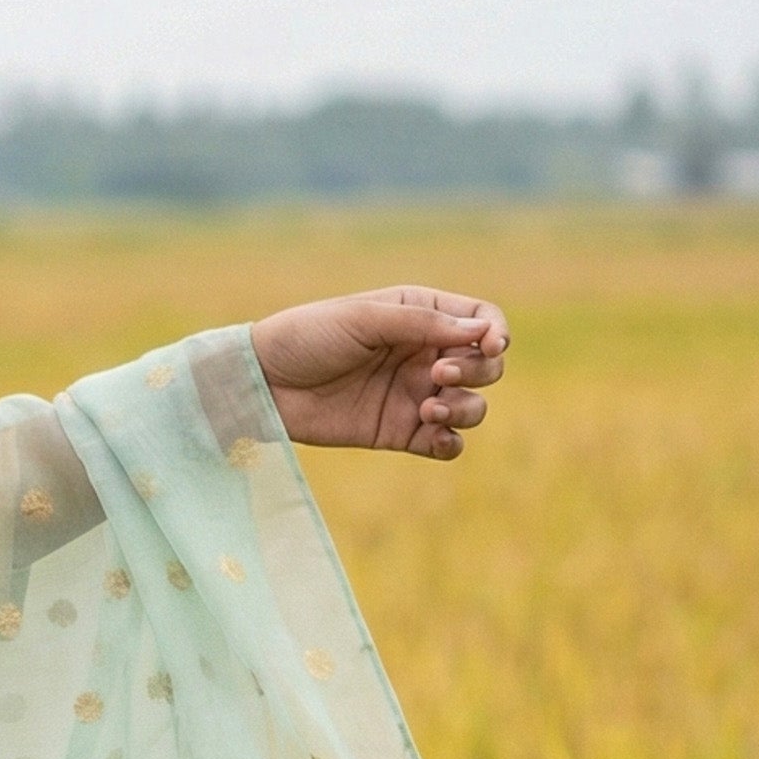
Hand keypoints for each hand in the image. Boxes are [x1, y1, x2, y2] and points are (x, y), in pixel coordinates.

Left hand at [249, 285, 508, 460]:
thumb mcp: (363, 319)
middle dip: (477, 371)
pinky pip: (445, 443)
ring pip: (472, 406)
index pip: (481, 318)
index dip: (496, 332)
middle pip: (486, 365)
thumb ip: (423, 324)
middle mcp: (423, 354)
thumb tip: (483, 329)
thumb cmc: (307, 337)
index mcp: (419, 315)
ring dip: (466, 408)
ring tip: (430, 408)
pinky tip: (433, 436)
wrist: (262, 384)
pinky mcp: (400, 432)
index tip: (491, 345)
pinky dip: (450, 442)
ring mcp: (414, 394)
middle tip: (440, 373)